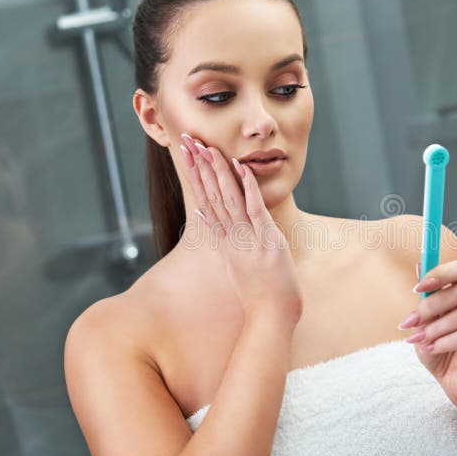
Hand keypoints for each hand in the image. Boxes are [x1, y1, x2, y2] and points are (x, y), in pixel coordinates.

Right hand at [179, 133, 302, 327]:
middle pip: (211, 194)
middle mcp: (231, 235)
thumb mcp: (233, 261)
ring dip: (217, 171)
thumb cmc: (257, 291)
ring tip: (206, 147)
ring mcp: (247, 237)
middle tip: (187, 140)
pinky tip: (240, 167)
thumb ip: (218, 235)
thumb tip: (201, 214)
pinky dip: (247, 187)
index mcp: (223, 239)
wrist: (270, 315)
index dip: (195, 175)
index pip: (205, 199)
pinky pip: (254, 208)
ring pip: (228, 198)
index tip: (186, 154)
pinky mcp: (266, 240)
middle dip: (199, 165)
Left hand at [399, 259, 456, 408]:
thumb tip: (418, 265)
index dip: (441, 273)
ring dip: (435, 327)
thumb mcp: (424, 323)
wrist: (451, 382)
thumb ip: (424, 297)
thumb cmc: (437, 349)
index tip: (418, 287)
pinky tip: (432, 349)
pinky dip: (444, 342)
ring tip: (420, 340)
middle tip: (410, 322)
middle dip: (430, 306)